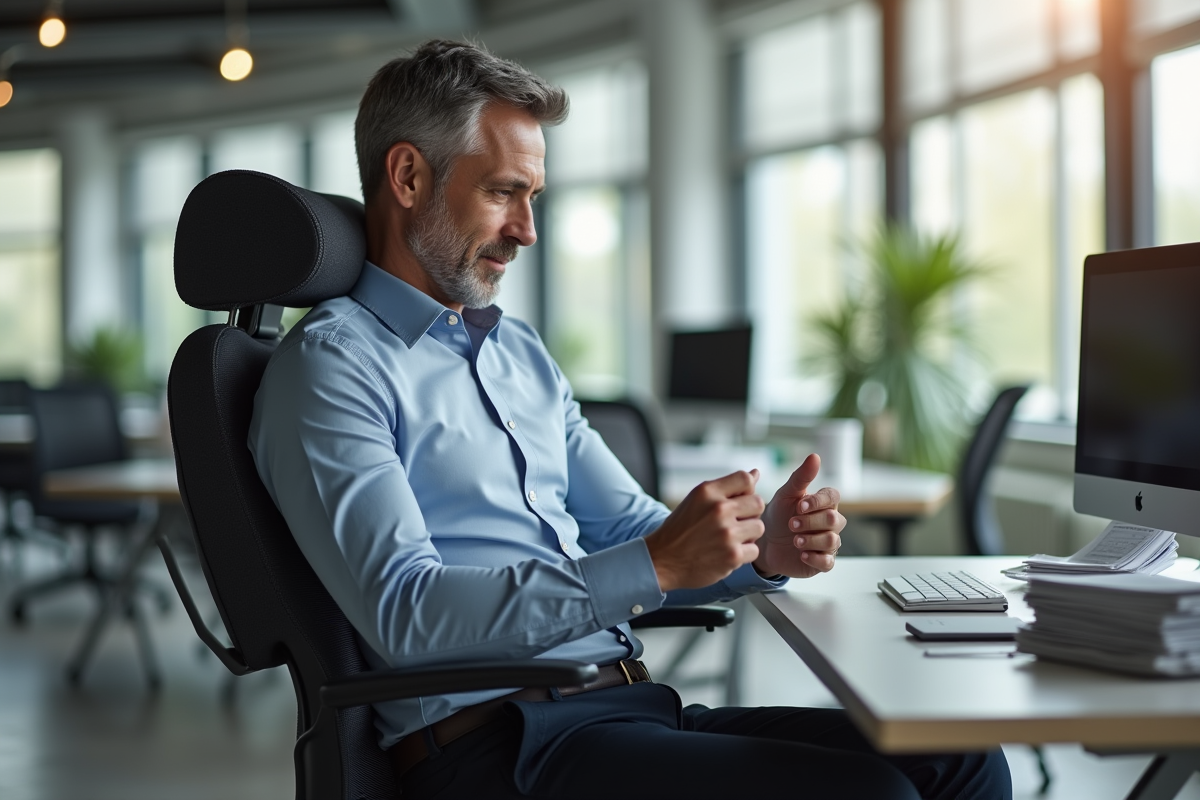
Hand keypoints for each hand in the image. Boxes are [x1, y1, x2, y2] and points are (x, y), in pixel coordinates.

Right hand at [643, 470, 764, 592]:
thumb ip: (727, 487)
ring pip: (759, 527)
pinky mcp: (732, 556)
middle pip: (758, 503)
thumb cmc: (681, 529)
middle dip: (749, 513)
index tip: (737, 502)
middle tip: (734, 523)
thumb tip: (756, 473)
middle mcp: (718, 509)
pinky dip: (743, 554)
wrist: (662, 560)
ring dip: (748, 535)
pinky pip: (754, 550)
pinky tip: (726, 553)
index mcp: (707, 492)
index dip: (746, 491)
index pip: (745, 479)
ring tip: (729, 538)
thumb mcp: (698, 499)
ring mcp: (726, 533)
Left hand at [755, 454, 844, 578]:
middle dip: (812, 521)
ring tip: (795, 540)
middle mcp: (830, 523)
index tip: (799, 505)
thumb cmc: (778, 514)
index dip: (818, 501)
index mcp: (823, 503)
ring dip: (812, 539)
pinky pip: (828, 562)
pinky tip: (802, 553)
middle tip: (792, 523)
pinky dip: (816, 558)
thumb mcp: (786, 494)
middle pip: (834, 519)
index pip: (833, 497)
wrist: (765, 542)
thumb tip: (815, 456)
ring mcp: (827, 543)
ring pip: (832, 540)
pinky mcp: (822, 561)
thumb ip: (801, 477)